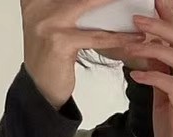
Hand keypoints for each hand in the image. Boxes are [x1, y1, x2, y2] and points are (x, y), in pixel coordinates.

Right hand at [22, 0, 137, 109]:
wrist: (40, 92)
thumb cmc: (49, 60)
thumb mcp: (53, 27)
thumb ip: (66, 9)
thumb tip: (95, 5)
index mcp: (35, 1)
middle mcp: (38, 7)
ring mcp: (49, 23)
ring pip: (89, 7)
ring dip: (115, 6)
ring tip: (137, 11)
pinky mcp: (61, 42)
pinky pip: (96, 37)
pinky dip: (118, 37)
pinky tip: (133, 38)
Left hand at [126, 0, 172, 136]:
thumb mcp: (164, 106)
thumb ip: (159, 83)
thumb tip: (147, 61)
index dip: (168, 25)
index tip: (151, 9)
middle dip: (161, 27)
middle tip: (136, 18)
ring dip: (156, 46)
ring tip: (132, 41)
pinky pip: (171, 84)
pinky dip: (152, 74)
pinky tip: (135, 73)